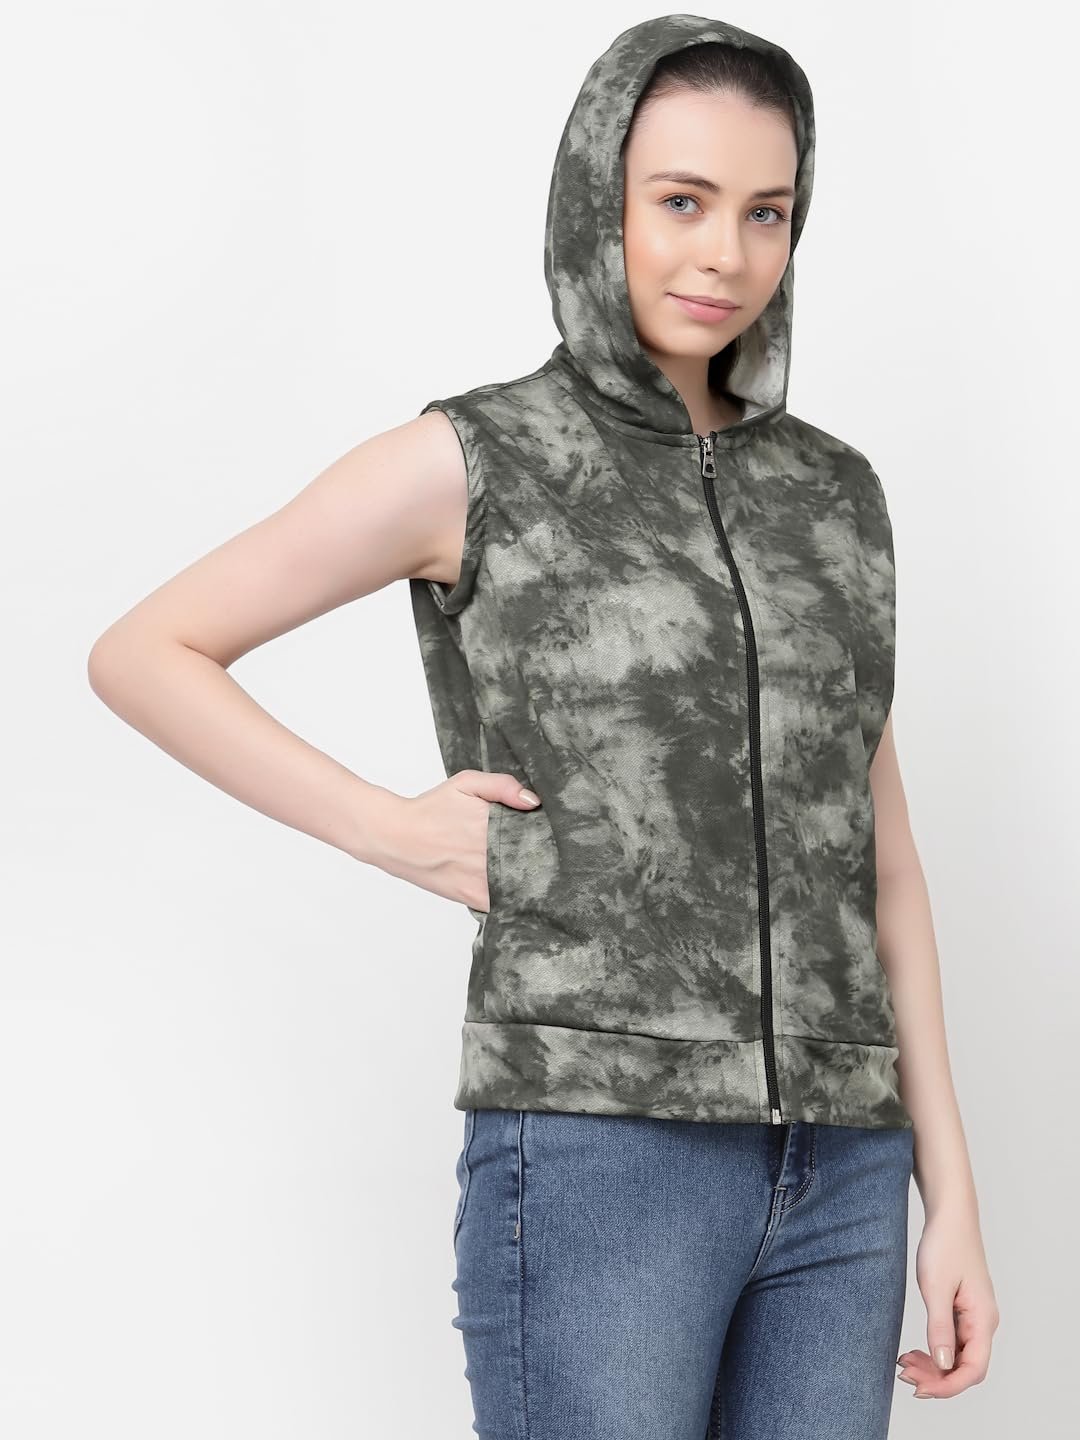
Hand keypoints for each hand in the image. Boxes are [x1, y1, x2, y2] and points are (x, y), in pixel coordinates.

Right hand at [375, 769, 540, 910]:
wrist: (395, 837)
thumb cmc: (431, 808)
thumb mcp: (465, 783)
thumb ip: (502, 785)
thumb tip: (533, 801)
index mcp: (493, 823)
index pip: (538, 834)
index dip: (551, 836)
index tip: (555, 835)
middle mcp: (490, 853)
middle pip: (535, 861)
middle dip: (546, 858)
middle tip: (554, 855)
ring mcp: (482, 878)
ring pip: (524, 885)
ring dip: (534, 881)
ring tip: (543, 874)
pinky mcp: (472, 896)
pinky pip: (505, 903)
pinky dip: (516, 899)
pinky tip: (522, 892)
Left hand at [896, 1204, 998, 1398]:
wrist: (950, 1215)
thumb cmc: (945, 1244)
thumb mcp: (936, 1286)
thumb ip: (939, 1327)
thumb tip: (942, 1365)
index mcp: (983, 1320)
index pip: (973, 1370)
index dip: (948, 1386)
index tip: (920, 1388)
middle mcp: (983, 1322)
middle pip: (965, 1367)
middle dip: (936, 1378)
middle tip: (904, 1374)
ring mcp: (974, 1317)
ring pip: (957, 1356)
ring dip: (934, 1366)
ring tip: (905, 1363)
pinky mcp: (962, 1309)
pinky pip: (952, 1342)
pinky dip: (934, 1350)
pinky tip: (915, 1351)